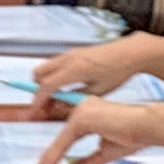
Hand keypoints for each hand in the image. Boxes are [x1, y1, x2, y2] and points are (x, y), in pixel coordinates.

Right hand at [31, 34, 160, 101]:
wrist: (128, 53)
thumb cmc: (116, 73)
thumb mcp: (98, 91)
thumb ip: (76, 99)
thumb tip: (58, 107)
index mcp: (75, 70)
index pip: (47, 86)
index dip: (38, 100)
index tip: (35, 111)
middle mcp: (68, 58)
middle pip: (38, 73)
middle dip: (38, 89)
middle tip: (46, 104)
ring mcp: (69, 53)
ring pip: (45, 67)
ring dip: (44, 82)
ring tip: (56, 98)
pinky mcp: (73, 52)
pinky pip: (54, 64)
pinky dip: (53, 76)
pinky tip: (65, 87)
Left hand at [33, 102, 163, 163]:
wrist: (148, 126)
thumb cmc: (134, 134)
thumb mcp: (105, 153)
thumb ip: (87, 162)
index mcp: (88, 114)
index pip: (67, 138)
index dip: (56, 155)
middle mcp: (82, 109)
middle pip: (61, 139)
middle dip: (49, 160)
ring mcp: (80, 111)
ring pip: (60, 141)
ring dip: (50, 161)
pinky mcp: (82, 118)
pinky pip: (64, 142)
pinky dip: (55, 157)